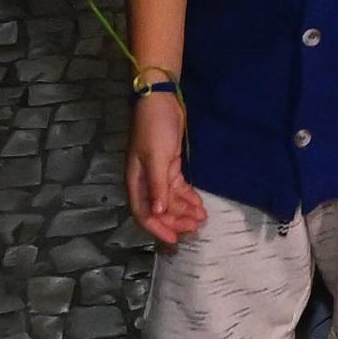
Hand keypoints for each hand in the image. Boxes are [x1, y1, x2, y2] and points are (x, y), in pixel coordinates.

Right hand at [125, 90, 206, 245]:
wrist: (160, 99)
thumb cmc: (154, 127)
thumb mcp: (156, 156)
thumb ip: (157, 185)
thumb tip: (158, 213)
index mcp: (136, 180)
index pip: (144, 213)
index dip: (158, 228)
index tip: (174, 240)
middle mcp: (145, 181)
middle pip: (159, 210)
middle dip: (176, 220)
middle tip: (195, 228)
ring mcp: (157, 173)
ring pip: (170, 200)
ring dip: (184, 210)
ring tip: (201, 217)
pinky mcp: (169, 165)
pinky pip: (178, 188)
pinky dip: (188, 197)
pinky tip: (199, 204)